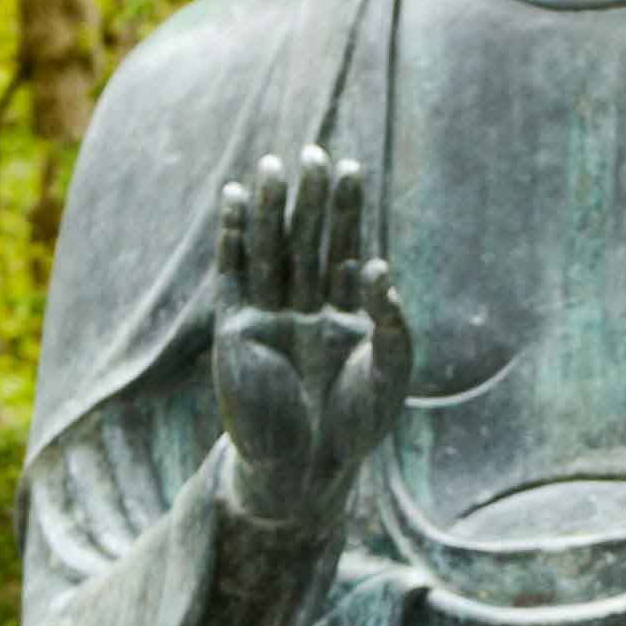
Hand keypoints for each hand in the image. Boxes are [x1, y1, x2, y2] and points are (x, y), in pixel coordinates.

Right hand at [214, 145, 411, 522]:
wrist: (304, 473)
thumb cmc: (353, 431)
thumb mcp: (389, 375)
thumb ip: (391, 323)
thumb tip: (378, 267)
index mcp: (344, 316)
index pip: (344, 249)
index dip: (346, 211)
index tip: (350, 169)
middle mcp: (305, 311)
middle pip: (307, 241)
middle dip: (311, 200)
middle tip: (314, 152)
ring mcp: (269, 318)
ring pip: (270, 251)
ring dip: (271, 209)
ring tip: (273, 167)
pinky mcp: (237, 331)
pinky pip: (234, 275)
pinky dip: (233, 238)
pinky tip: (234, 201)